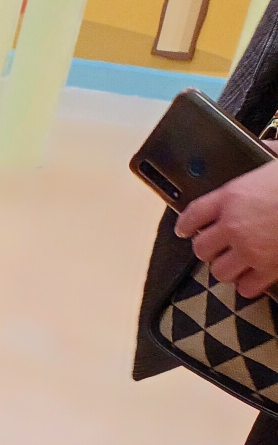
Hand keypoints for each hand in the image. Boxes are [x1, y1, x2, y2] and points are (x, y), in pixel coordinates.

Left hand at [176, 146, 277, 297]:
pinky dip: (249, 285)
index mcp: (233, 196)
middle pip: (201, 248)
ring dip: (227, 268)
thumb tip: (263, 146)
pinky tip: (253, 280)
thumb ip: (268, 152)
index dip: (186, 225)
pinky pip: (247, 287)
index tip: (184, 230)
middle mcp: (235, 226)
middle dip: (208, 249)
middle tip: (218, 247)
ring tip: (236, 263)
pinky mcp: (271, 268)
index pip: (193, 214)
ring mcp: (251, 250)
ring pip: (220, 271)